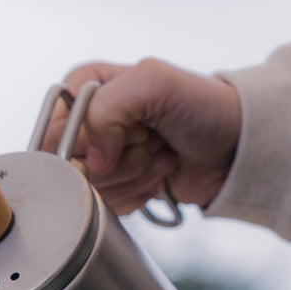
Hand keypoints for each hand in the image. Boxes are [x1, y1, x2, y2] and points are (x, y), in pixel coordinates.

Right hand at [44, 58, 241, 215]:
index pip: (54, 130)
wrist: (236, 147)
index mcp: (84, 87)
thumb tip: (93, 160)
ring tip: (159, 156)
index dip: (89, 141)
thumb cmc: (203, 105)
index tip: (124, 135)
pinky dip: (136, 196)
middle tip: (149, 142)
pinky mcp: (114, 187)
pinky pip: (105, 207)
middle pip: (71, 166)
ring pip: (89, 190)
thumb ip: (107, 107)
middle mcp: (87, 122)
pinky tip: (158, 177)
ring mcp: (101, 158)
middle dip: (118, 161)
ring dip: (132, 178)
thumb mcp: (153, 82)